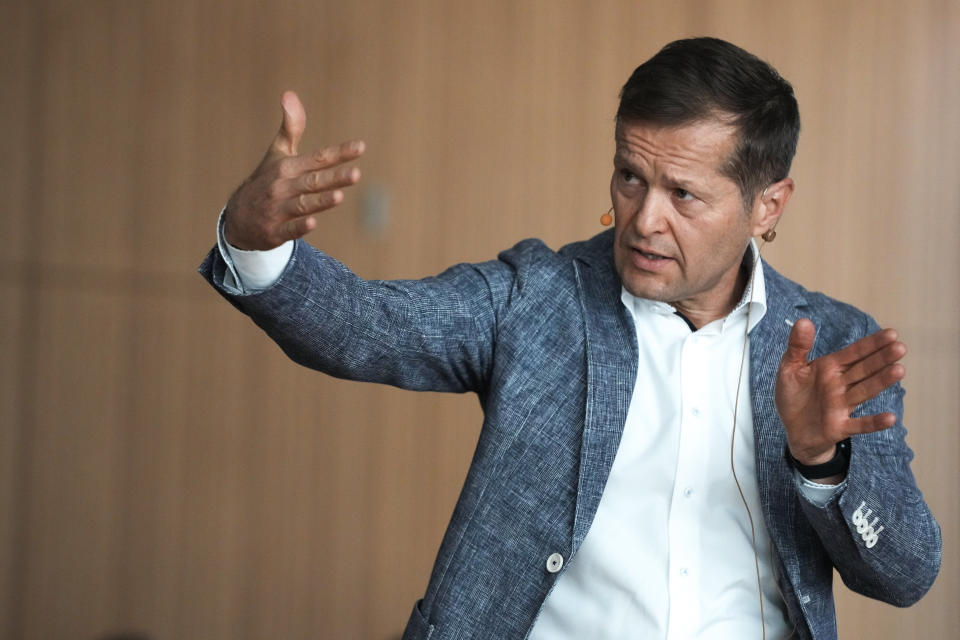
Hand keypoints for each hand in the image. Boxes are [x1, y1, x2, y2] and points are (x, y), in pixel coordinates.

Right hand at [223, 91, 364, 249]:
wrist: (238, 217)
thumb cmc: (265, 181)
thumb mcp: (277, 154)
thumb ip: (290, 127)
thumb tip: (290, 94)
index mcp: (287, 167)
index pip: (318, 158)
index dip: (340, 153)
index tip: (361, 147)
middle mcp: (282, 186)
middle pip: (313, 181)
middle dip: (333, 177)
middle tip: (356, 174)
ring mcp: (277, 209)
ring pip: (302, 204)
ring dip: (320, 200)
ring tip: (339, 196)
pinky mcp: (274, 231)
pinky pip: (288, 229)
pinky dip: (299, 226)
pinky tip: (312, 222)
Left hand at [774, 318, 906, 465]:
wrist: (793, 431)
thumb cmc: (794, 396)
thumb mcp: (790, 369)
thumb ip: (797, 346)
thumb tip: (803, 321)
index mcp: (830, 368)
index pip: (854, 353)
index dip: (871, 344)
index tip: (892, 334)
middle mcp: (840, 385)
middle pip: (864, 369)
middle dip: (881, 358)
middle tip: (900, 347)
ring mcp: (842, 406)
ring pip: (864, 391)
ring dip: (881, 382)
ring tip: (899, 370)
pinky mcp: (840, 426)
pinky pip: (859, 424)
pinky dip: (873, 422)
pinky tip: (890, 418)